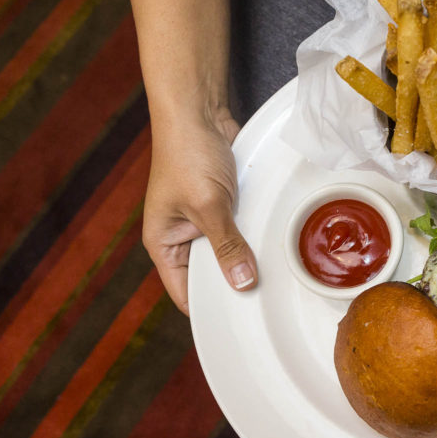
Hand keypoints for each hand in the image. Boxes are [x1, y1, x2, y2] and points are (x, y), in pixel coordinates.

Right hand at [142, 106, 257, 314]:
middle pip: (210, 276)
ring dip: (246, 258)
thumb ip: (226, 244)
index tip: (240, 326)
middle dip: (233, 284)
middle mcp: (181, 238)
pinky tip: (273, 246)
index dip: (210, 310)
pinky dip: (253, 236)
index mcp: (163, 244)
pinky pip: (239, 231)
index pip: (185, 293)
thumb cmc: (187, 154)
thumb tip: (242, 283)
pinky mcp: (222, 206)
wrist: (197, 112)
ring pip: (228, 253)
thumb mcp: (208, 205)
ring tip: (273, 278)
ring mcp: (203, 222)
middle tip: (265, 304)